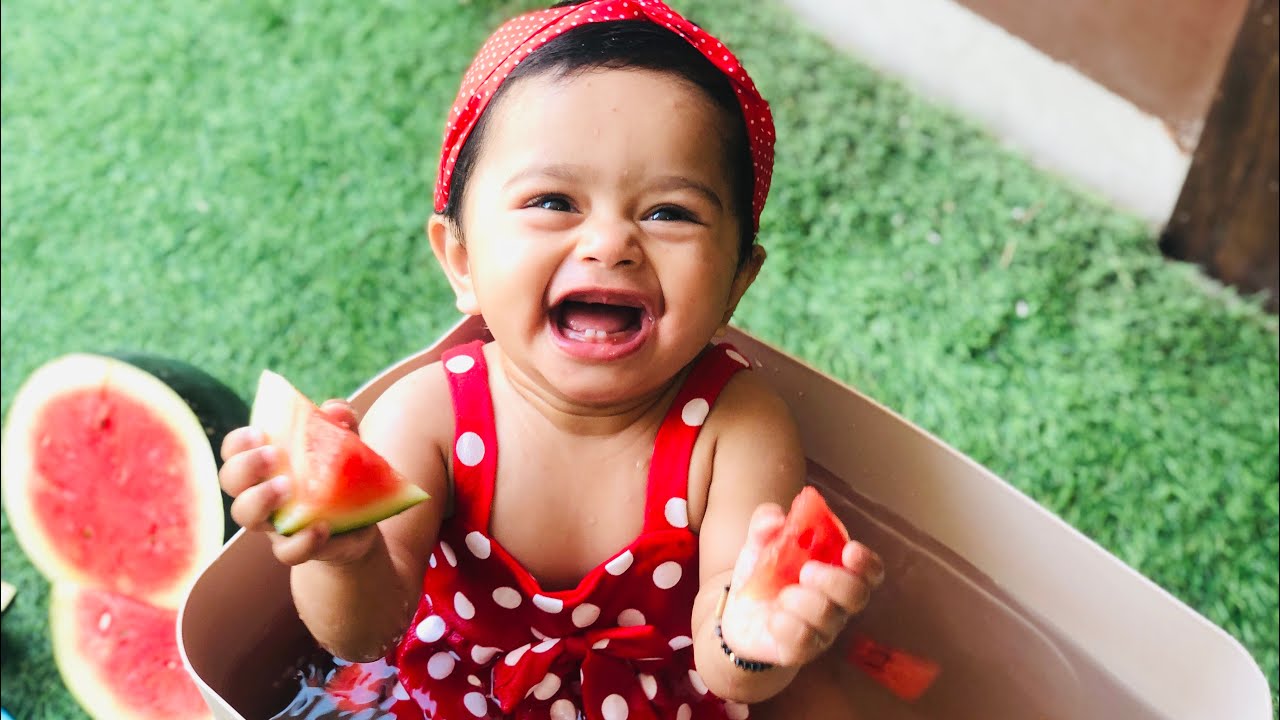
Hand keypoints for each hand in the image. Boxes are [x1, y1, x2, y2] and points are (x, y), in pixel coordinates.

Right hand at [218, 399, 377, 565]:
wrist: (359, 520)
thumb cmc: (341, 472)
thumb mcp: (347, 443)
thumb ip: (341, 423)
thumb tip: (336, 410)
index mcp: (266, 464)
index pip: (234, 450)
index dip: (239, 442)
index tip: (259, 433)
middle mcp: (261, 493)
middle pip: (230, 481)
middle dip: (246, 466)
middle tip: (273, 455)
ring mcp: (275, 522)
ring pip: (247, 518)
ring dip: (260, 500)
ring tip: (287, 487)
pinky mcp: (297, 547)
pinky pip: (286, 552)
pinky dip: (301, 541)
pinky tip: (322, 527)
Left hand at [719, 503, 883, 667]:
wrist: (738, 616)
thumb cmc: (763, 575)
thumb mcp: (759, 543)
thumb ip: (766, 523)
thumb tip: (777, 519)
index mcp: (837, 570)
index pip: (870, 569)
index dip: (867, 561)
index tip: (850, 550)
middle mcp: (838, 603)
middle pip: (858, 594)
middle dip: (834, 580)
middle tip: (806, 571)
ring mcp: (823, 630)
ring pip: (828, 617)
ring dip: (800, 600)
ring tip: (780, 597)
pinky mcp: (802, 650)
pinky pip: (804, 641)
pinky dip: (785, 624)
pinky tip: (772, 618)